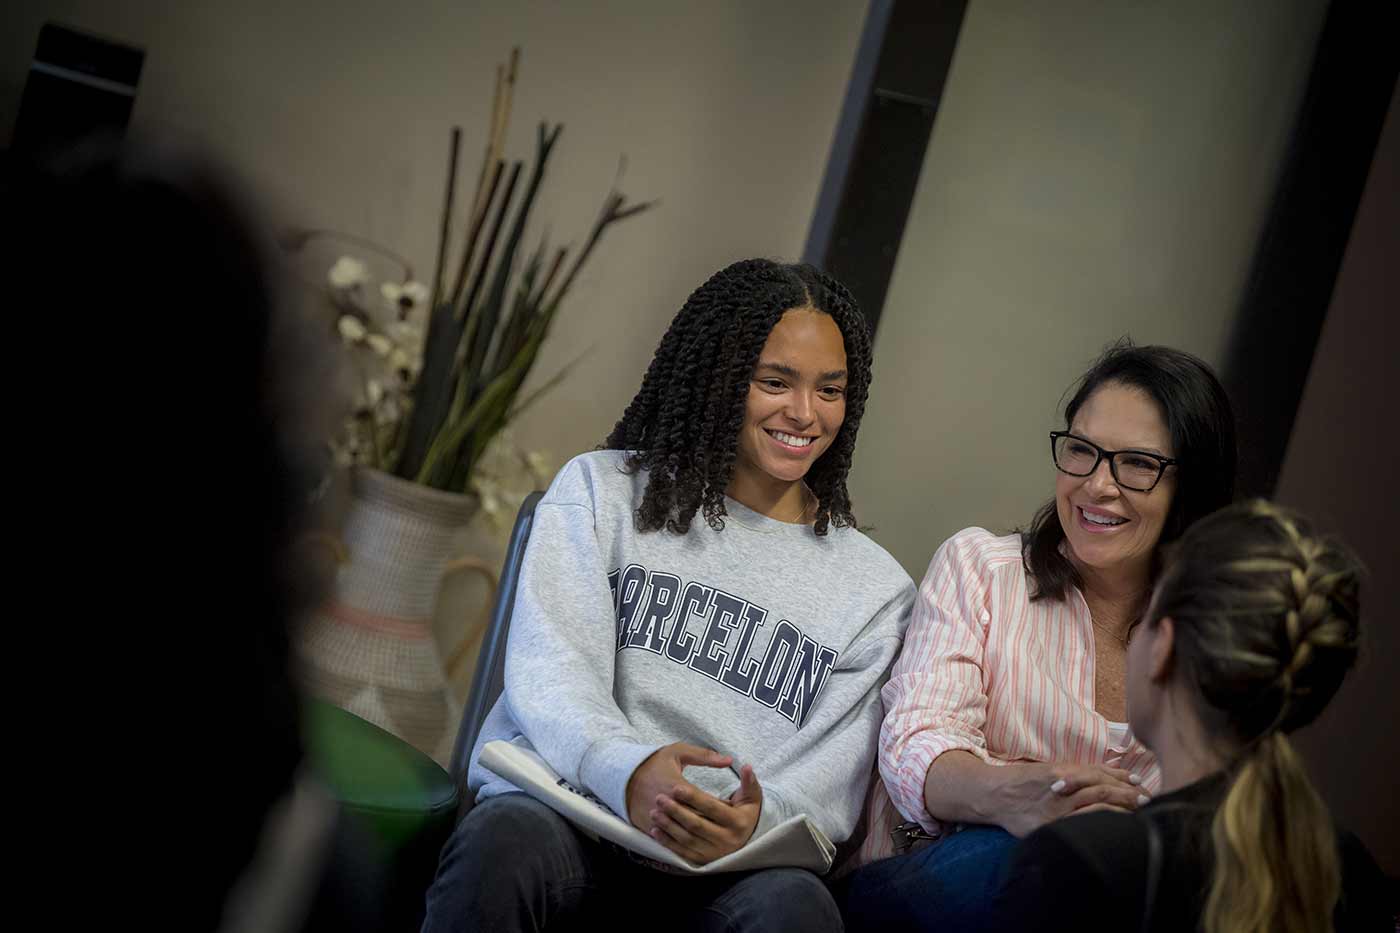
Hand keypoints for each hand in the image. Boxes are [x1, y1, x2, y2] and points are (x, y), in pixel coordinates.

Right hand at [625, 743, 732, 833]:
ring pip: (684, 832)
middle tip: (728, 823)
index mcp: (676, 786)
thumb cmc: (654, 762)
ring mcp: (656, 819)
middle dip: (713, 822)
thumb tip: (729, 760)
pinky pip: (669, 839)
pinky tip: (695, 838)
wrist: (622, 775)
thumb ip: (704, 756)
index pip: (705, 802)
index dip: (721, 806)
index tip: (732, 807)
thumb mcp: (678, 752)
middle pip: (697, 820)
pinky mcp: (647, 827)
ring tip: (714, 832)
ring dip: (700, 833)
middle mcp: (666, 805)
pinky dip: (682, 839)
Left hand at [649, 764, 763, 864]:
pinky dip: (668, 842)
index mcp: (738, 822)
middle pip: (696, 824)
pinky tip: (655, 830)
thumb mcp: (751, 797)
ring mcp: (714, 853)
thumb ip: (748, 782)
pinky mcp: (704, 861)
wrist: (745, 840)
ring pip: (687, 839)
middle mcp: (727, 840)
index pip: (712, 807)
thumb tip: (746, 766)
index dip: (694, 797)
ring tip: (654, 812)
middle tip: (659, 798)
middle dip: (676, 811)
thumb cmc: (745, 812)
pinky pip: (682, 852)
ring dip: (669, 826)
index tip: (676, 787)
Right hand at [994, 762, 1148, 836]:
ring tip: (1138, 814)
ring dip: (1121, 810)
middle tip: (1147, 801)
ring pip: (1097, 807)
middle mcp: (1060, 788)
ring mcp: (1055, 809)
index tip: (1138, 785)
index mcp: (1062, 772)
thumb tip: (1112, 772)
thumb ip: (1078, 772)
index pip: (1099, 775)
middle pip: (1103, 790)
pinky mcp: (1048, 826)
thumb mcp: (1049, 770)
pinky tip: (1114, 824)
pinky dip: (1100, 822)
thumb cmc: (1021, 782)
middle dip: (1128, 795)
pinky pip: (1081, 824)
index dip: (1122, 780)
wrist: (992, 795)